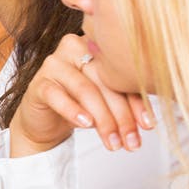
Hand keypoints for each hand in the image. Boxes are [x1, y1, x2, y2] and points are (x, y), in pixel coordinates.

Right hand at [11, 34, 156, 157]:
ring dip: (103, 120)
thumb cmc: (81, 106)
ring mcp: (54, 64)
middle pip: (105, 82)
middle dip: (122, 116)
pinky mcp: (39, 83)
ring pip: (86, 90)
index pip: (121, 74)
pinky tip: (85, 124)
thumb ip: (125, 99)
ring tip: (113, 143)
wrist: (46, 120)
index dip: (138, 101)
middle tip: (132, 142)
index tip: (148, 126)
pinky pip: (58, 96)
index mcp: (96, 46)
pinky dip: (73, 111)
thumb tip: (150, 121)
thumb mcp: (108, 102)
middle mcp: (74, 48)